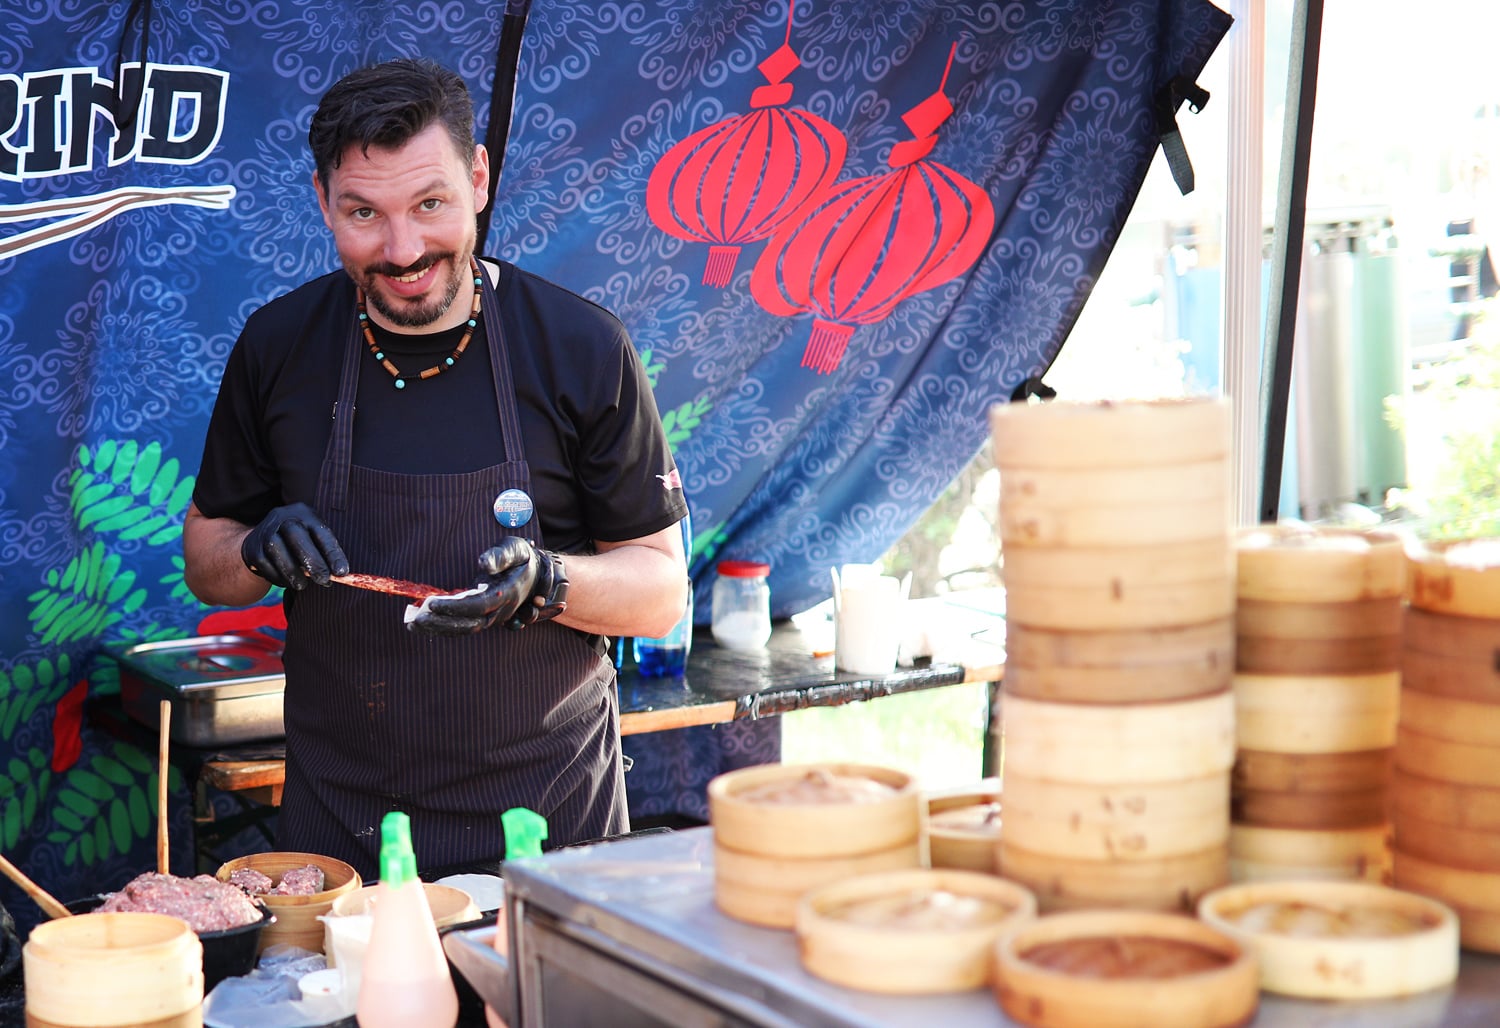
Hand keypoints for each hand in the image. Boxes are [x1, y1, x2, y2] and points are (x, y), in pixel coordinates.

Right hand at [239, 503, 348, 589]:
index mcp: (305, 513)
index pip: (321, 532)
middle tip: (324, 580)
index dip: (333, 553)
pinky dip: (277, 576)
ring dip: (292, 571)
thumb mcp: (314, 541)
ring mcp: (265, 530)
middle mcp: (283, 517)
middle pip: (296, 535)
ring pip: (276, 549)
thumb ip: (325, 555)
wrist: (262, 540)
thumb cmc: (298, 543)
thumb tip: (340, 576)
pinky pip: (264, 563)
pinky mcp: (252, 547)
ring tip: (303, 585)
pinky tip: (287, 582)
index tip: (342, 573)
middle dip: (312, 561)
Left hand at [407, 537, 568, 636]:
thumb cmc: (521, 557)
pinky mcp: (484, 617)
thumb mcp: (515, 549)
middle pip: (470, 623)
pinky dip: (443, 628)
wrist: (535, 573)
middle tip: (416, 618)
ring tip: (412, 624)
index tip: (432, 603)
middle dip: (442, 623)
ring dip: (439, 629)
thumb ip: (500, 556)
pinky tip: (423, 625)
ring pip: (465, 629)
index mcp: (507, 593)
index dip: (455, 607)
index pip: (478, 605)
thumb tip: (483, 565)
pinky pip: (464, 628)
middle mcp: (500, 610)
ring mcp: (493, 617)